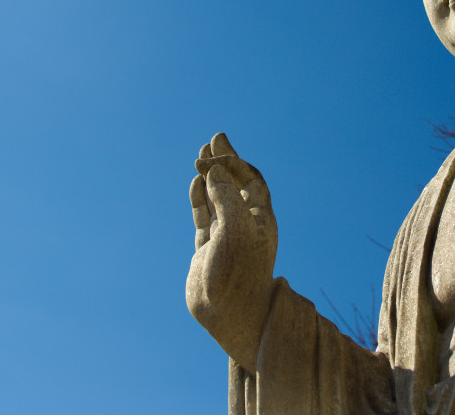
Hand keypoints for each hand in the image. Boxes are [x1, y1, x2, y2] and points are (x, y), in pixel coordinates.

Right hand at [186, 132, 277, 371]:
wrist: (228, 315)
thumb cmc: (239, 271)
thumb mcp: (235, 227)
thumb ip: (224, 196)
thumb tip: (214, 169)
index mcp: (260, 218)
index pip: (250, 180)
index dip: (234, 162)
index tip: (215, 149)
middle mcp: (245, 223)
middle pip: (236, 183)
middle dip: (226, 161)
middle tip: (215, 138)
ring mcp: (226, 234)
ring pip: (218, 197)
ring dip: (211, 176)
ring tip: (201, 156)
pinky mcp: (209, 247)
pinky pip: (205, 215)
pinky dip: (199, 197)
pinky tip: (195, 183)